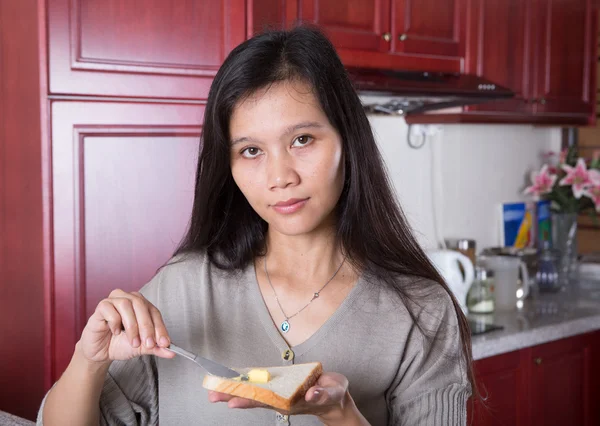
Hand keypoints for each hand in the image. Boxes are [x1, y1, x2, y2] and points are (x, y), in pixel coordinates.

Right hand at [78, 289, 174, 364]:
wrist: (100, 352)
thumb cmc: (120, 344)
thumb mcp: (141, 347)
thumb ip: (156, 348)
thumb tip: (171, 351)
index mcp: (142, 305)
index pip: (155, 312)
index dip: (160, 328)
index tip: (164, 343)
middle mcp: (129, 298)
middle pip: (142, 306)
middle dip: (147, 327)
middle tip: (148, 344)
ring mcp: (114, 300)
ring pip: (126, 305)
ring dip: (132, 326)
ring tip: (133, 342)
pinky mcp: (101, 306)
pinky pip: (109, 309)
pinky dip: (115, 322)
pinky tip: (115, 332)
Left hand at [208, 372, 362, 423]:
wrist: (335, 398)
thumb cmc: (333, 395)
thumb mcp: (333, 393)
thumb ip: (322, 394)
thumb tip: (310, 394)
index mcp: (292, 402)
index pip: (266, 402)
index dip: (249, 401)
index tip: (232, 402)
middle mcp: (281, 400)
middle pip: (254, 398)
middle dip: (233, 396)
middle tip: (212, 395)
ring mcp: (279, 394)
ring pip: (253, 393)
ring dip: (234, 391)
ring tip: (214, 391)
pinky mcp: (280, 386)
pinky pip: (259, 385)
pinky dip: (245, 382)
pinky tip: (232, 380)